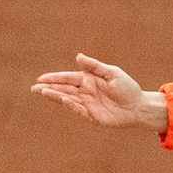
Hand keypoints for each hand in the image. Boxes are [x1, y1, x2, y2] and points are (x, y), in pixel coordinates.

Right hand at [33, 55, 168, 130]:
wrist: (138, 106)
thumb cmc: (127, 88)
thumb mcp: (112, 73)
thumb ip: (94, 66)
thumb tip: (78, 56)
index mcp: (88, 80)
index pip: (67, 78)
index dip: (54, 78)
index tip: (40, 78)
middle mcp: (85, 92)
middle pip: (63, 89)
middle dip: (49, 88)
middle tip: (33, 88)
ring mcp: (87, 104)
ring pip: (68, 99)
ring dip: (56, 96)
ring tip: (43, 93)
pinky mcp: (93, 116)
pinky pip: (79, 110)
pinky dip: (71, 105)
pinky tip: (63, 100)